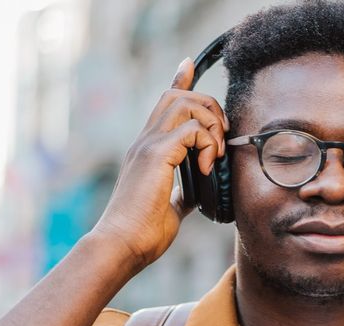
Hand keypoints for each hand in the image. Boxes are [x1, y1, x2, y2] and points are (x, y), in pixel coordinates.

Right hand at [91, 57, 229, 269]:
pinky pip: (192, 130)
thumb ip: (184, 194)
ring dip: (210, 123)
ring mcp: (148, 146)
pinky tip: (208, 168)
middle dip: (208, 106)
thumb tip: (200, 192)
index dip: (179, 80)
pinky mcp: (155, 155)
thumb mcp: (172, 208)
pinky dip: (207, 144)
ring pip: (185, 103)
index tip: (189, 64)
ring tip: (214, 154)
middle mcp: (145, 141)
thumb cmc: (143, 233)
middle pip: (177, 95)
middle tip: (221, 138)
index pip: (165, 104)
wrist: (122, 245)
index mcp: (148, 150)